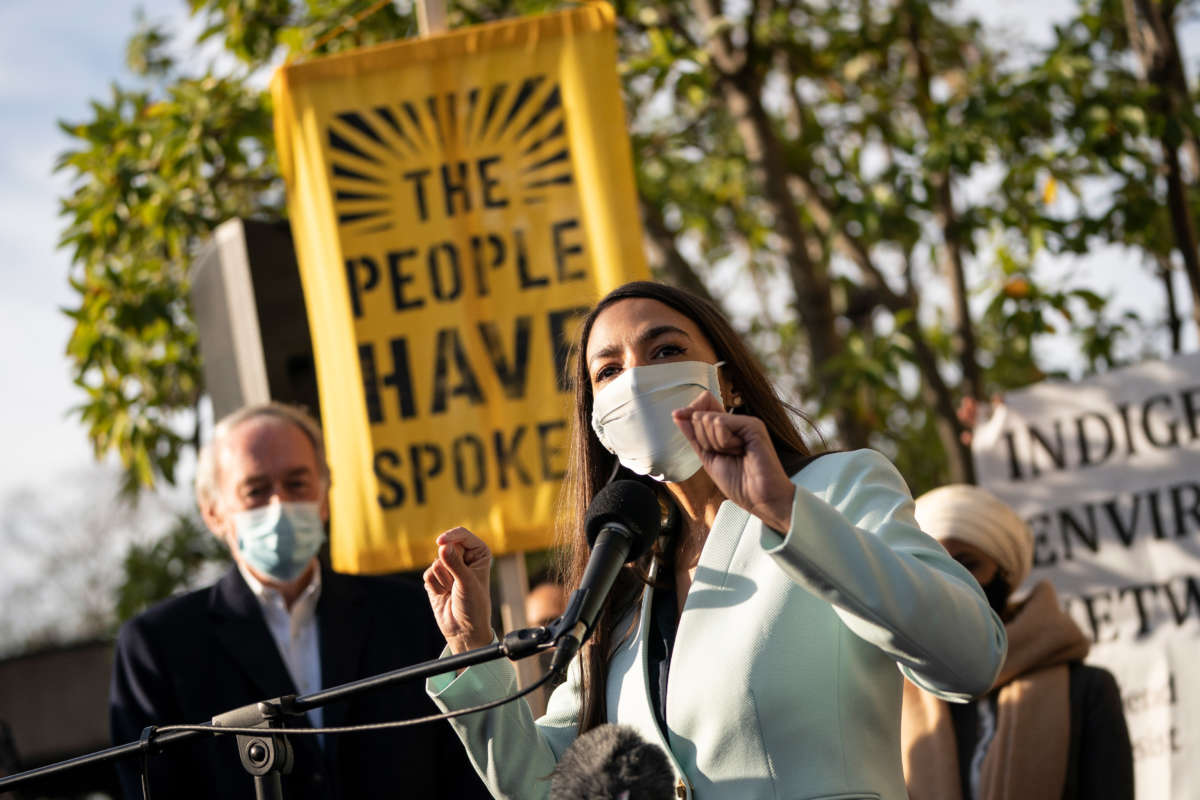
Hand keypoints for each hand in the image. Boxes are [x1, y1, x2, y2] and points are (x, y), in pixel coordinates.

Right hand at [422, 527, 493, 653]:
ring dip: (442, 580)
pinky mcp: (435, 578)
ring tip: (453, 591)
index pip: (462, 535)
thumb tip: (443, 546)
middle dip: (448, 567)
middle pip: (446, 548)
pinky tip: (444, 595)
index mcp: (479, 553)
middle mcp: (464, 557)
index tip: (440, 542)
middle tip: (457, 583)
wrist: (463, 630)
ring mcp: (448, 567)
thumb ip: (455, 563)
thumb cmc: (473, 606)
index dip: (451, 537)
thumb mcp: (467, 583)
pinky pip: (427, 574)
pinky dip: (435, 587)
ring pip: (435, 562)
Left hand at [672, 391, 795, 531]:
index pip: (703, 405)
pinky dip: (723, 442)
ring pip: (708, 419)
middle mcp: (737, 423)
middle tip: (723, 454)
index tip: (677, 415)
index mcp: (728, 429)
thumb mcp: (708, 457)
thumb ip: (694, 436)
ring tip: (734, 454)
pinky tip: (740, 451)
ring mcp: (745, 423)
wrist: (760, 499)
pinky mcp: (752, 425)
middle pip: (700, 414)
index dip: (688, 410)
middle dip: (703, 439)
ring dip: (714, 443)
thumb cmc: (739, 484)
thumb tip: (678, 415)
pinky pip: (721, 423)